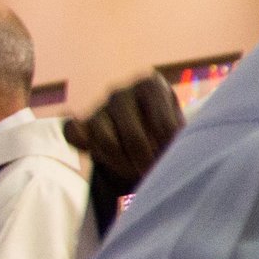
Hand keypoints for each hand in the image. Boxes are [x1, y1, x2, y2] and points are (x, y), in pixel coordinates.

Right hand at [63, 73, 183, 193]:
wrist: (139, 129)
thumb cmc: (165, 128)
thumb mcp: (179, 127)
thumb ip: (180, 135)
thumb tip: (182, 155)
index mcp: (151, 85)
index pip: (164, 127)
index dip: (169, 151)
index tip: (174, 163)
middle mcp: (121, 92)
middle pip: (135, 138)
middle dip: (146, 162)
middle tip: (154, 173)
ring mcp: (98, 106)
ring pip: (107, 143)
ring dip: (123, 165)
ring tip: (136, 171)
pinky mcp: (80, 123)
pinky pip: (75, 137)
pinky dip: (87, 149)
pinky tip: (103, 158)